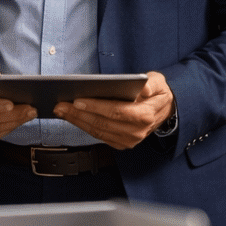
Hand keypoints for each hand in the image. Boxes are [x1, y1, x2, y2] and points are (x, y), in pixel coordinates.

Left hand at [54, 71, 173, 149]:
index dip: (96, 107)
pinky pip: (99, 136)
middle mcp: (136, 131)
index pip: (117, 111)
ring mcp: (129, 140)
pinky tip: (72, 117)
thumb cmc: (157, 93)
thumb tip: (144, 87)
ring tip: (61, 110)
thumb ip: (152, 83)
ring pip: (98, 131)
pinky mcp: (121, 143)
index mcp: (145, 115)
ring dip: (77, 121)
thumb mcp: (159, 81)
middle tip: (60, 104)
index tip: (78, 100)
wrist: (164, 110)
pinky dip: (84, 126)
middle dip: (79, 114)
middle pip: (103, 123)